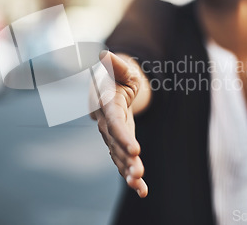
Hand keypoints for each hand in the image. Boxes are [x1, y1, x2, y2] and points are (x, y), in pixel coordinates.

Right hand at [90, 51, 148, 197]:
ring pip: (117, 156)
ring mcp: (110, 135)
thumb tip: (104, 55)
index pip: (114, 122)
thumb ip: (116, 64)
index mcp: (107, 104)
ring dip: (127, 172)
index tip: (136, 151)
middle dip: (126, 160)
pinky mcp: (117, 143)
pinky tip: (142, 191)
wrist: (109, 88)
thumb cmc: (117, 76)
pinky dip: (130, 176)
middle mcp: (106, 123)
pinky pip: (121, 161)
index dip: (123, 136)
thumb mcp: (121, 68)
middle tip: (139, 173)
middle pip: (115, 144)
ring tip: (140, 187)